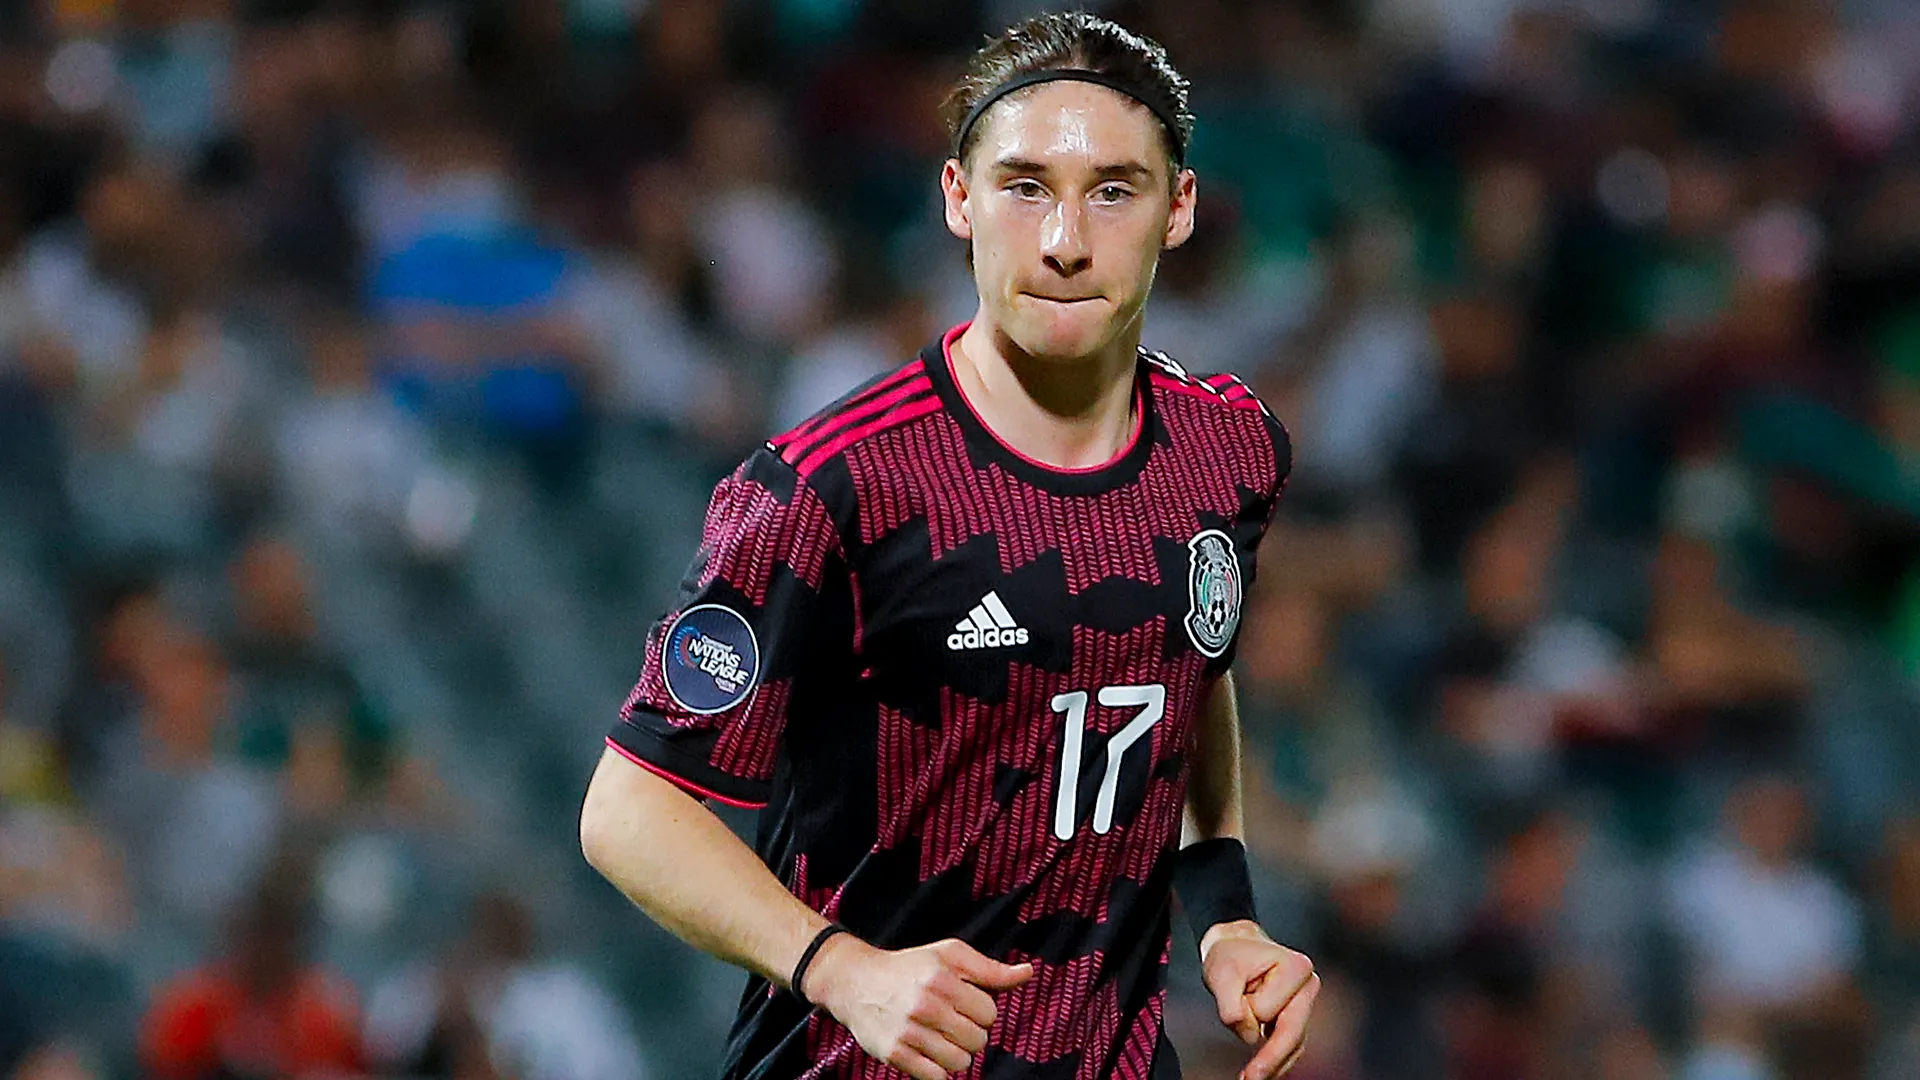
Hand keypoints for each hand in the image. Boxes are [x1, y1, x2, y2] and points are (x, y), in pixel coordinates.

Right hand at [804, 935, 1033, 1079]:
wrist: (856, 982)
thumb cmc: (911, 967)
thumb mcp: (950, 956)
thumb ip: (990, 970)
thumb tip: (1028, 973)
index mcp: (943, 979)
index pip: (989, 1014)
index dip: (981, 1011)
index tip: (965, 1005)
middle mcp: (925, 1005)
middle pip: (977, 1041)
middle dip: (971, 1034)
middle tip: (952, 1023)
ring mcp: (908, 1032)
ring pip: (960, 1063)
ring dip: (956, 1055)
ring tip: (942, 1039)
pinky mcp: (894, 1054)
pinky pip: (935, 1078)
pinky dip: (937, 1070)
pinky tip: (927, 1051)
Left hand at [1200, 921, 1319, 1079]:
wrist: (1236, 948)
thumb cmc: (1230, 957)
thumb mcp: (1220, 973)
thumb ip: (1229, 1002)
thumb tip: (1247, 1031)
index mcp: (1297, 967)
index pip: (1268, 1009)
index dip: (1246, 1008)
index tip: (1237, 991)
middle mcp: (1309, 986)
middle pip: (1292, 1034)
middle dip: (1270, 1059)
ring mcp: (1306, 1004)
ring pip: (1292, 1046)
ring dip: (1267, 1058)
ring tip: (1248, 1077)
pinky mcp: (1298, 1018)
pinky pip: (1290, 1048)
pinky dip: (1275, 1061)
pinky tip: (1261, 1073)